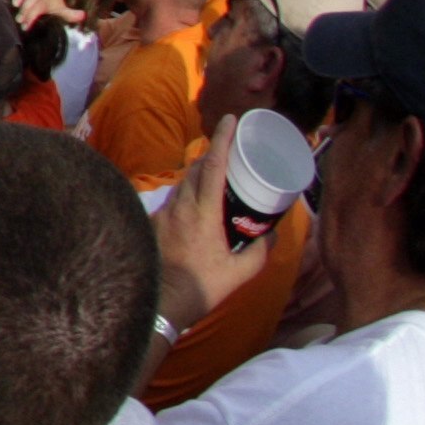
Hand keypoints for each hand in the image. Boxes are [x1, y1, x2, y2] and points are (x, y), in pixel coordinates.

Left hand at [151, 146, 277, 333]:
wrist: (160, 305)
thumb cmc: (203, 288)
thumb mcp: (242, 271)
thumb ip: (261, 250)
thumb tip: (272, 235)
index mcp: (202, 213)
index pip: (213, 166)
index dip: (222, 139)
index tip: (231, 120)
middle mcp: (178, 207)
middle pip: (195, 170)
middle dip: (213, 154)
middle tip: (231, 150)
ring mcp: (162, 215)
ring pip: (181, 184)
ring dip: (199, 175)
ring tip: (218, 177)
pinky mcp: (152, 225)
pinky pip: (172, 200)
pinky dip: (186, 194)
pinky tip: (196, 206)